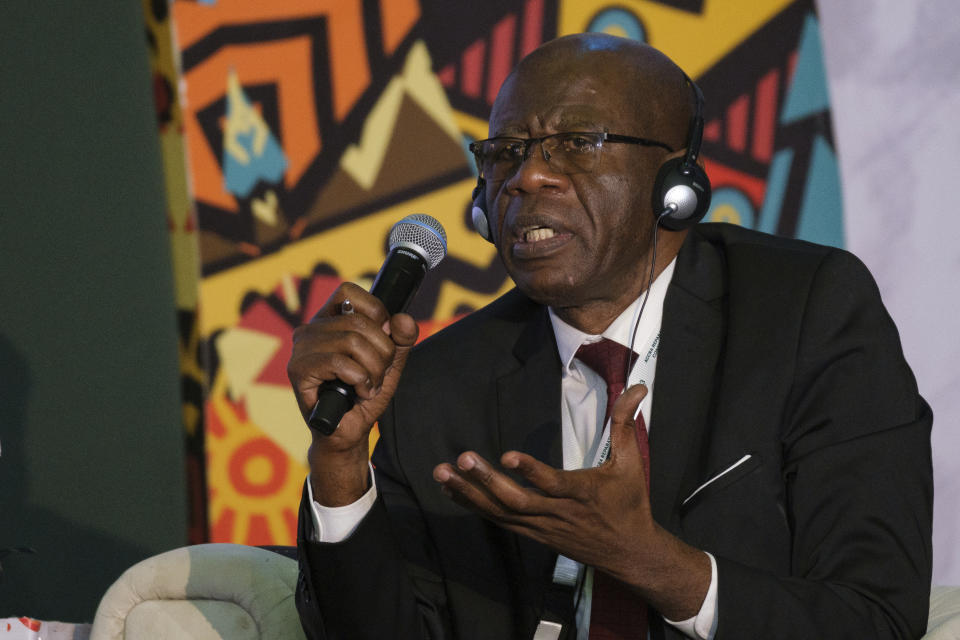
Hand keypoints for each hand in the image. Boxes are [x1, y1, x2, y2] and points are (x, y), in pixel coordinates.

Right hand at [288, 282, 418, 503]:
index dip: (375, 311)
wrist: (348, 433)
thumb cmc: (363, 395)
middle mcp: (310, 329)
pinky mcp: (298, 370)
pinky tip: (359, 392)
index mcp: (329, 321)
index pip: (348, 291)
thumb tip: (404, 318)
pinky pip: (339, 362)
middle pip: (359, 322)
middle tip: (380, 374)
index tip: (384, 338)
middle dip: (382, 351)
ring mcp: (301, 349)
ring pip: (352, 341)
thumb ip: (401, 339)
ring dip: (372, 369)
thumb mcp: (389, 364)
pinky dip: (359, 379)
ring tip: (369, 386)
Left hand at [432, 384, 709, 618]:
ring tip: (442, 472)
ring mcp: (542, 527)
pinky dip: (474, 505)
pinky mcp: (532, 534)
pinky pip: (499, 520)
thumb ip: (625, 422)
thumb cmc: (630, 503)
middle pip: (517, 501)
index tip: (507, 456)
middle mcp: (558, 513)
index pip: (553, 484)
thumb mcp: (631, 462)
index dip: (531, 472)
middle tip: (462, 458)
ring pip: (501, 513)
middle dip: (487, 481)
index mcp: (583, 494)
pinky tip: (452, 489)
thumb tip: (638, 386)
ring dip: (470, 493)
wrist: (630, 554)